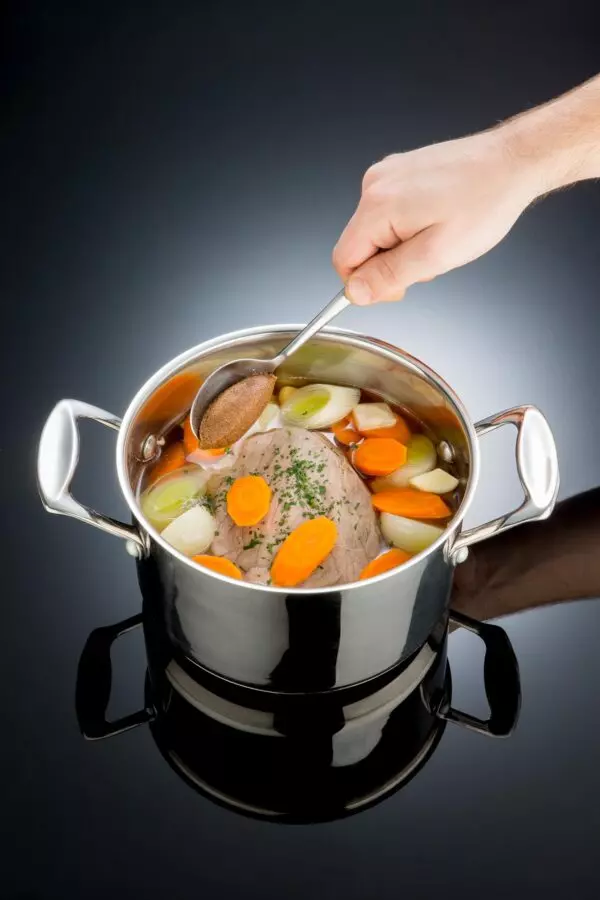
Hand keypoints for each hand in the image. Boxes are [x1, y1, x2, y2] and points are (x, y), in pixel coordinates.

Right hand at [333, 130, 540, 304]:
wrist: (512, 162)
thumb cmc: (484, 204)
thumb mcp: (436, 255)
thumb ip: (389, 276)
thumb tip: (354, 292)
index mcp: (377, 205)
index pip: (343, 260)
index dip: (367, 283)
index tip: (400, 286)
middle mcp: (375, 185)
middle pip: (360, 246)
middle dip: (390, 262)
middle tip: (431, 258)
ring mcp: (387, 175)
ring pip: (376, 232)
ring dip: (402, 246)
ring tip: (440, 236)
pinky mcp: (401, 172)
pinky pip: (390, 214)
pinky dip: (410, 227)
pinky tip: (439, 219)